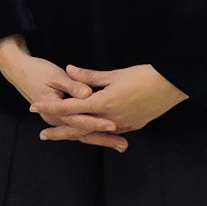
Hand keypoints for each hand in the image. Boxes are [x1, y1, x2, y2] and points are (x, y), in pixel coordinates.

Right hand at [0, 35, 126, 149]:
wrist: (18, 71)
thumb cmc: (36, 71)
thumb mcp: (55, 76)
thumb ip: (73, 85)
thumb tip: (87, 93)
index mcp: (54, 111)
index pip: (79, 121)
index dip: (96, 122)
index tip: (112, 125)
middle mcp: (56, 120)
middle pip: (83, 133)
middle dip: (103, 139)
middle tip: (123, 146)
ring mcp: (59, 120)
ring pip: (82, 134)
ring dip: (101, 140)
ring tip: (122, 146)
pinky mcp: (62, 117)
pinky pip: (80, 128)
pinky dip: (94, 133)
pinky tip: (108, 135)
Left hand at [46, 64, 187, 146]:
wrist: (172, 85)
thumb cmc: (143, 75)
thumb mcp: (114, 74)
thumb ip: (89, 76)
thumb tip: (69, 70)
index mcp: (102, 103)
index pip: (69, 108)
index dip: (50, 107)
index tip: (34, 107)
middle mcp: (110, 118)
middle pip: (78, 129)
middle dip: (59, 131)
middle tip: (42, 135)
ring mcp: (122, 125)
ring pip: (93, 134)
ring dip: (77, 135)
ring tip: (62, 135)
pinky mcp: (133, 126)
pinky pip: (109, 133)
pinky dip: (96, 134)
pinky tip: (89, 134)